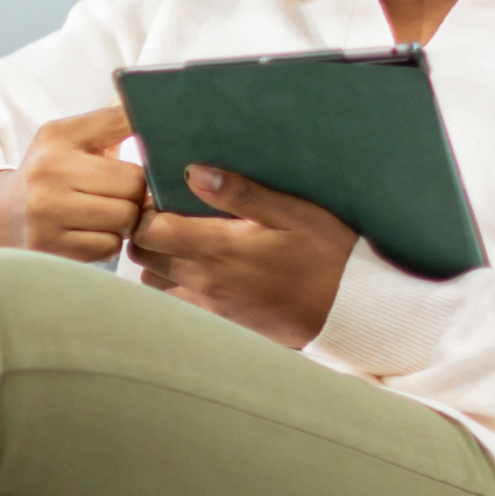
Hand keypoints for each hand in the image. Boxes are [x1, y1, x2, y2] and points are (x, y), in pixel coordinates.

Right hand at [0, 104, 146, 260]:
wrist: (0, 214)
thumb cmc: (49, 172)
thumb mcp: (69, 137)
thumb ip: (110, 119)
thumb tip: (147, 94)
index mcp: (57, 137)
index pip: (122, 123)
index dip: (147, 141)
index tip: (151, 151)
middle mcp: (48, 172)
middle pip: (133, 185)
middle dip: (136, 192)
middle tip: (122, 194)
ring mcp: (46, 212)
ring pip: (125, 219)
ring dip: (125, 220)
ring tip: (107, 214)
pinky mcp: (50, 246)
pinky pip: (108, 247)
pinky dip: (108, 242)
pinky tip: (92, 233)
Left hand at [128, 166, 355, 348]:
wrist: (351, 313)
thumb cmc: (327, 256)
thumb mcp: (292, 214)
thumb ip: (239, 193)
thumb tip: (192, 172)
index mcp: (217, 248)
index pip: (148, 230)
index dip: (144, 210)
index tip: (159, 197)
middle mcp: (204, 280)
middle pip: (142, 256)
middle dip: (144, 233)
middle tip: (166, 215)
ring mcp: (209, 306)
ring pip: (153, 283)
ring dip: (157, 261)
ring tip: (181, 242)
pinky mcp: (220, 323)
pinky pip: (175, 304)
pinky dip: (172, 286)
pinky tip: (197, 270)